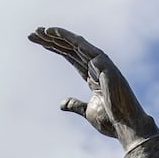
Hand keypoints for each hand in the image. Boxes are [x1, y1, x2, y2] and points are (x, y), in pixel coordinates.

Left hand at [28, 27, 158, 148]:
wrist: (125, 127)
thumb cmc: (110, 121)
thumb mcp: (87, 111)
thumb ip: (75, 104)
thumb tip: (62, 103)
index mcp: (91, 74)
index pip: (69, 55)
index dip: (53, 46)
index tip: (36, 40)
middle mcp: (96, 65)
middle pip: (69, 47)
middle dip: (51, 39)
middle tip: (33, 32)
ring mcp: (102, 64)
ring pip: (76, 45)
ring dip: (59, 36)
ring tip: (42, 30)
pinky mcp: (106, 66)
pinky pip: (86, 48)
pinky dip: (71, 40)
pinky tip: (56, 32)